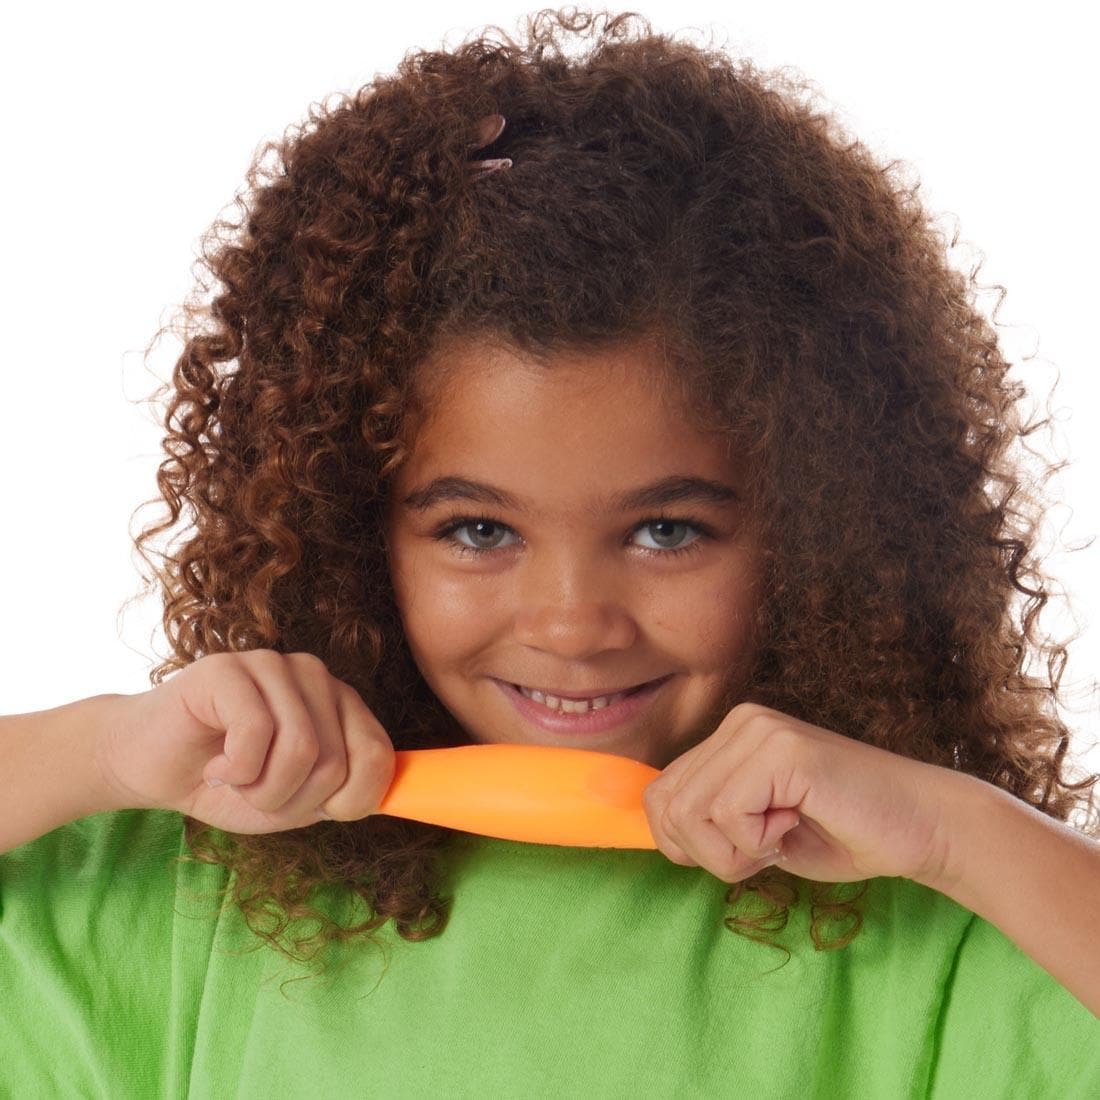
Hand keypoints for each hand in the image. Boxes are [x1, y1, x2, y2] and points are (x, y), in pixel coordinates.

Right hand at [95, 650, 394, 834]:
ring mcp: (275, 665)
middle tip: (252, 787)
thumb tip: (398, 794)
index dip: (347, 801)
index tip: (307, 805)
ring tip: (232, 774)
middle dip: (289, 798)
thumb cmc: (230, 784)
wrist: (150, 768)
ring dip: (259, 788)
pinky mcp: (230, 668)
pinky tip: (215, 760)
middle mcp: (317, 676)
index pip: (380, 756)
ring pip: (302, 750)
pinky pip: (257, 735)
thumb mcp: (300, 800)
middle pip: (336, 762)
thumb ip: (349, 792)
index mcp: (342, 704)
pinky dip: (233, 770)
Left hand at [642, 703, 953, 884]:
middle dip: (707, 852)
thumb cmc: (846, 833)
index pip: (660, 793)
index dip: (681, 842)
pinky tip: (798, 825)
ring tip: (783, 836)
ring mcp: (759, 730)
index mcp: (731, 736)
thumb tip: (659, 834)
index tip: (736, 855)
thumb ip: (711, 821)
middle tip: (764, 850)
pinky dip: (757, 843)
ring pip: (692, 811)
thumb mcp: (758, 829)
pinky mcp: (782, 750)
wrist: (923, 826)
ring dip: (735, 851)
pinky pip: (727, 813)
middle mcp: (739, 722)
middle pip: (667, 805)